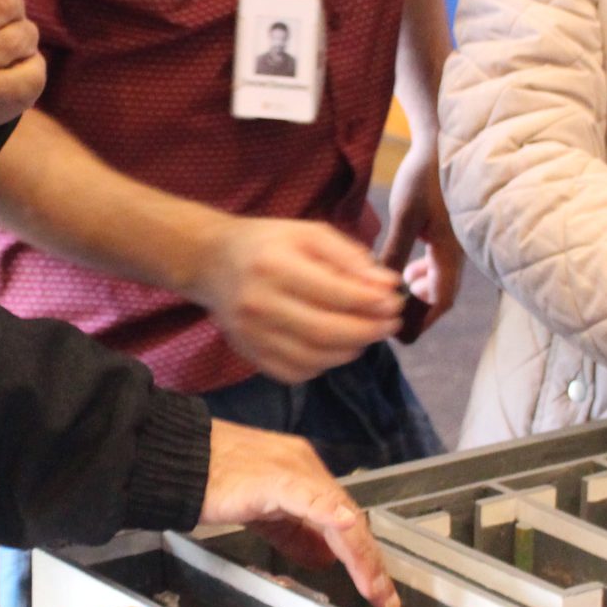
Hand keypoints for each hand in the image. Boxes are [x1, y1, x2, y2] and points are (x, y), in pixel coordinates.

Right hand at [188, 218, 404, 383]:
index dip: (373, 303)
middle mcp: (259, 303)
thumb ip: (349, 258)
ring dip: (351, 350)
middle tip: (390, 324)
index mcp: (275, 266)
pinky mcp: (249, 353)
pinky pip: (295, 372)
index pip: (336, 293)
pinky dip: (323, 364)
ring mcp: (251, 334)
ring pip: (314, 358)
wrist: (211, 261)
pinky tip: (333, 347)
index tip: (395, 303)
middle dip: (369, 331)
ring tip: (366, 334)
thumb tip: (387, 286)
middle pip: (327, 332)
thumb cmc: (267, 243)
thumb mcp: (308, 234)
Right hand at [197, 421, 399, 606]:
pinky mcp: (276, 479)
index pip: (345, 518)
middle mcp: (305, 467)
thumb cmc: (212, 479)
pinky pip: (312, 500)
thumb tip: (324, 558)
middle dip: (371, 563)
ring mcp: (294, 470)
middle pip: (350, 519)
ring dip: (360, 557)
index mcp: (303, 472)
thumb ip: (295, 535)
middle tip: (384, 597)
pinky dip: (334, 517)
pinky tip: (348, 531)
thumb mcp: (264, 514)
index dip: (364, 554)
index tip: (376, 586)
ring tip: (374, 587)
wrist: (178, 459)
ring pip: (340, 516)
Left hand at [377, 142, 461, 341]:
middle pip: (441, 294)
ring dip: (419, 291)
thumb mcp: (405, 216)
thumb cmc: (425, 176)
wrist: (442, 141)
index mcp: (449, 252)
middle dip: (418, 311)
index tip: (399, 335)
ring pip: (439, 279)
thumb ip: (394, 252)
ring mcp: (454, 241)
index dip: (421, 322)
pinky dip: (422, 273)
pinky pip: (438, 262)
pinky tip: (406, 266)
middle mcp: (456, 251)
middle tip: (391, 319)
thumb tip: (380, 288)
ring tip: (396, 292)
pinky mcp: (447, 230)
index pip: (441, 301)